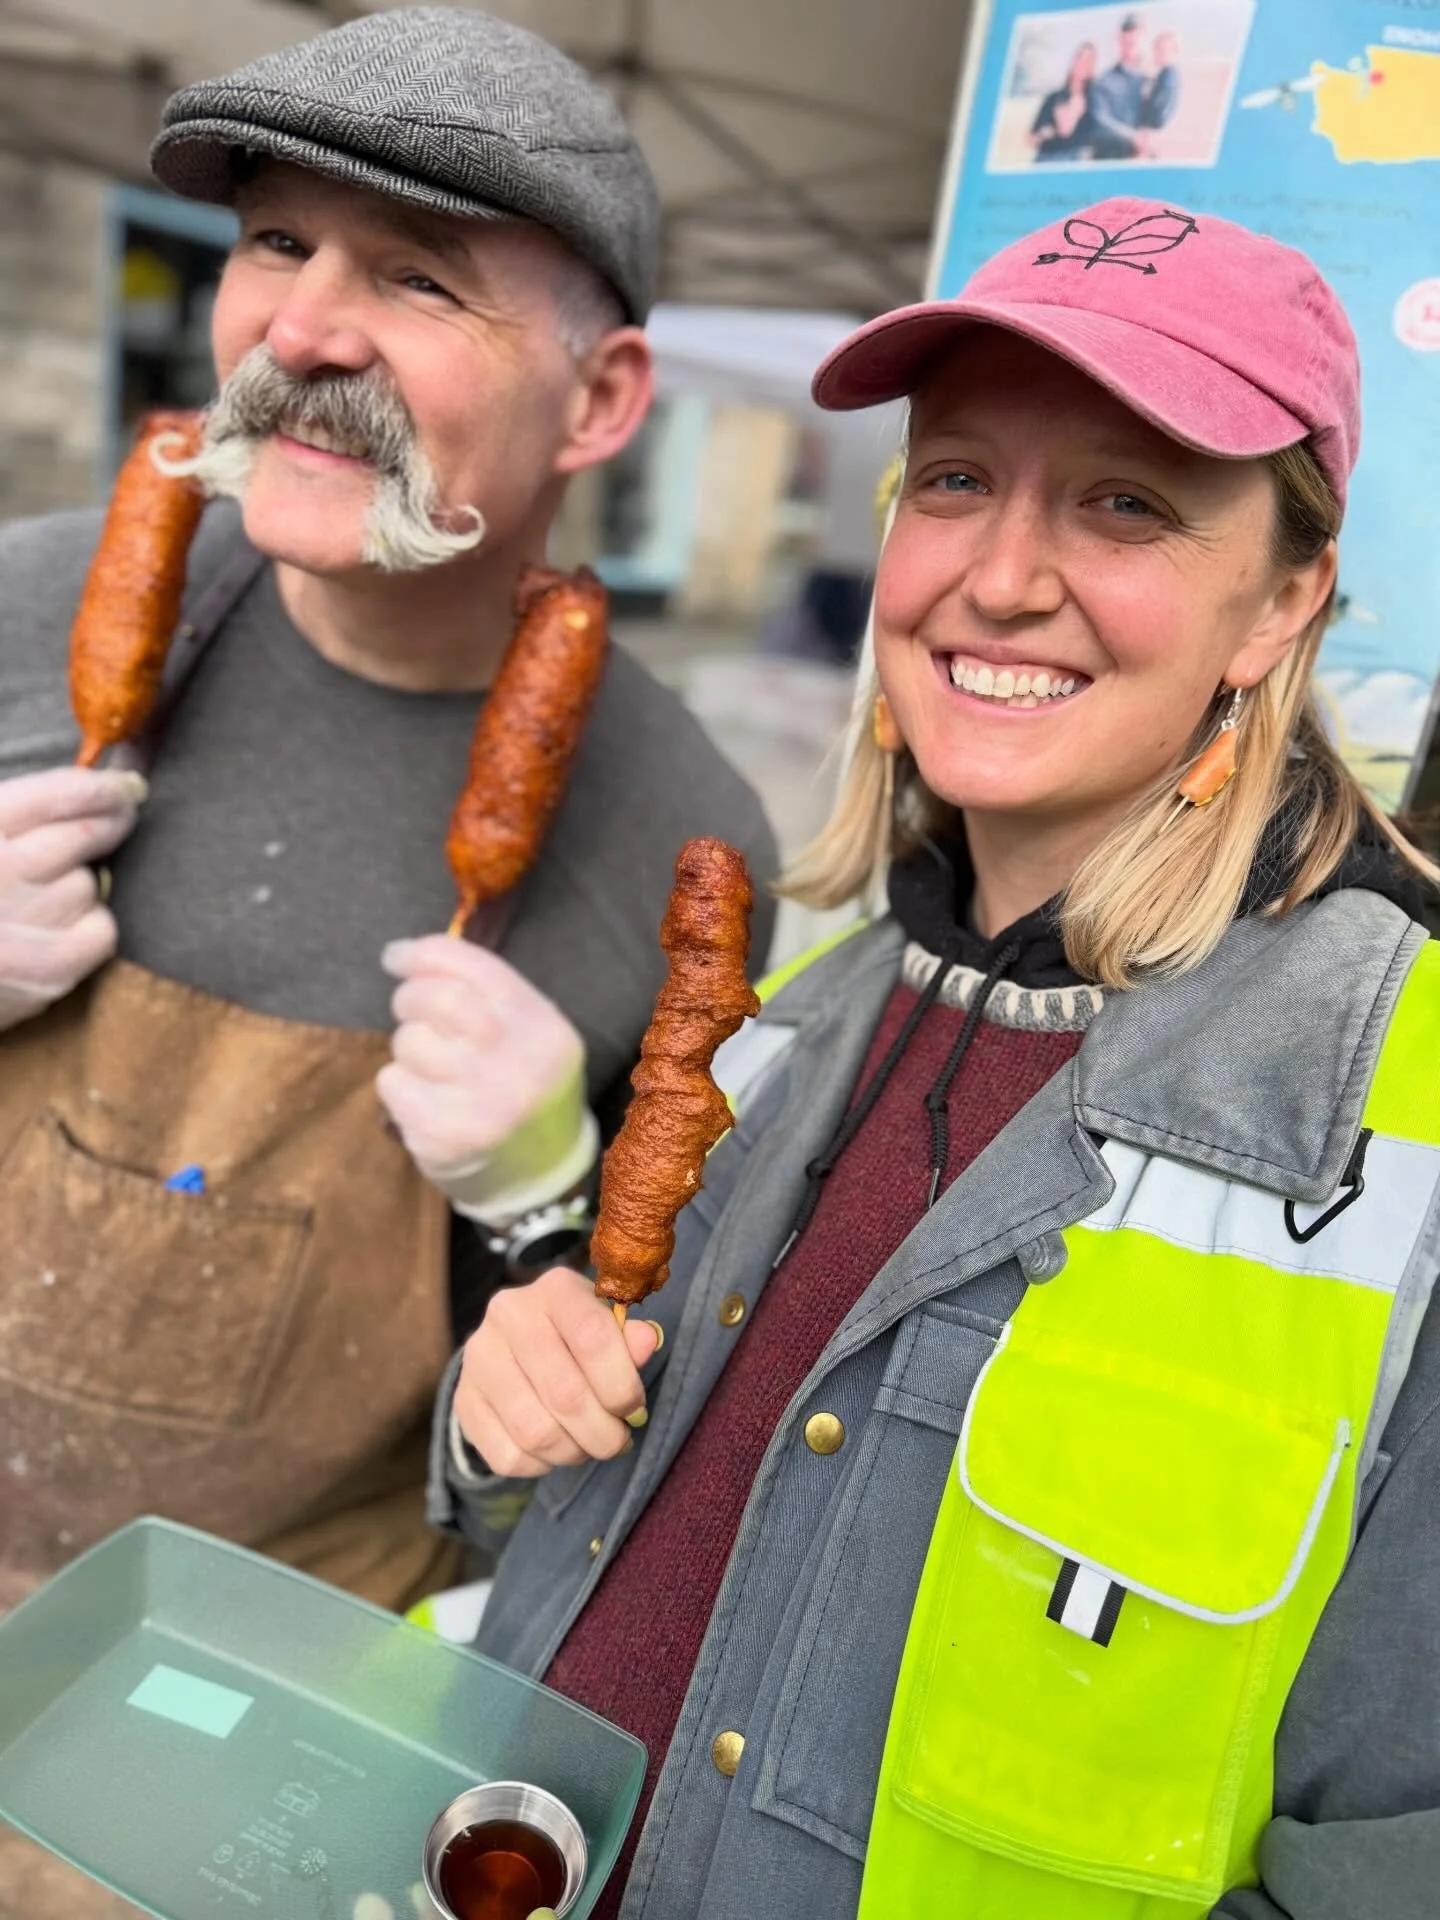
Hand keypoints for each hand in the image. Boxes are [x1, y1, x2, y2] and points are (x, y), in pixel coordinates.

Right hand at [0, 766, 145, 1031]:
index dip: (102, 788)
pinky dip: (87, 930)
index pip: (60, 794)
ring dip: (78, 886)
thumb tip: (90, 786)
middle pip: (87, 835)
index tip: (124, 787)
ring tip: (38, 899)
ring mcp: (30, 919)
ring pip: (90, 884)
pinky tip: (52, 933)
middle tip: (116, 820)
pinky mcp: (52, 967)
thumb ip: (15, 818)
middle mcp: (6, 869)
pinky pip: (102, 930)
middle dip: (110, 824)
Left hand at [377, 936, 598, 1223]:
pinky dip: (399, 1085)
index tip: (395, 957)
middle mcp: (520, 1063)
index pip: (476, 969)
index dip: (424, 954)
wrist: (538, 1177)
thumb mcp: (530, 1036)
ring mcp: (482, 1104)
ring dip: (409, 1048)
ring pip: (410, 1042)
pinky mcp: (444, 1136)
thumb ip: (486, 994)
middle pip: (438, 1000)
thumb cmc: (523, 1089)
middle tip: (410, 1010)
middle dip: (410, 998)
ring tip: (434, 1068)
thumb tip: (411, 957)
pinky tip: (426, 1099)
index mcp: (545, 1029)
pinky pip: (393, 1082)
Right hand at [455, 1266, 661, 1476]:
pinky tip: (553, 1448)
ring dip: (574, 1452)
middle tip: (617, 1441)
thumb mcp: (611, 1329)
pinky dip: (541, 1465)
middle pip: (566, 1395)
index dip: (622, 1386)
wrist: (518, 1348)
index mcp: (555, 1288)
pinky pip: (508, 1455)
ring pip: (536, 1432)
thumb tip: (647, 1341)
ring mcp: (479, 1358)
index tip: (634, 1409)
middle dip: (603, 1432)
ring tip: (587, 1445)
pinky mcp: (463, 1400)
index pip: (593, 1339)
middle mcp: (509, 1314)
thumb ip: (631, 1339)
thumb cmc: (579, 1338)